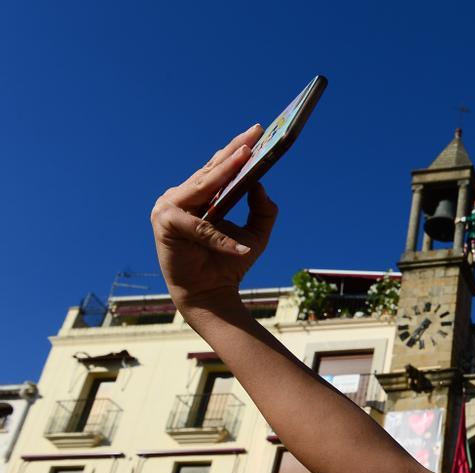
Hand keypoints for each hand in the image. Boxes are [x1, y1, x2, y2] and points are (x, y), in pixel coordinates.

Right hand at [150, 125, 278, 309]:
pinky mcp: (165, 226)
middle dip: (234, 151)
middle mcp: (181, 196)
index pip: (219, 166)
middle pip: (211, 170)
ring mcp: (168, 208)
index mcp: (199, 194)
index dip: (238, 147)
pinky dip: (220, 238)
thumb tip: (260, 183)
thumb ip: (261, 208)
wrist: (211, 293)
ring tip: (246, 157)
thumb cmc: (230, 262)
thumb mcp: (256, 233)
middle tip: (254, 136)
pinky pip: (199, 227)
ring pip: (202, 187)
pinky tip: (242, 249)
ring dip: (224, 171)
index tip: (257, 130)